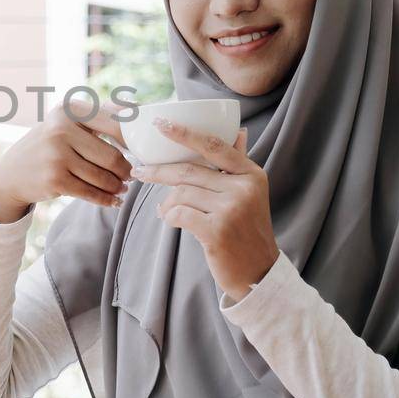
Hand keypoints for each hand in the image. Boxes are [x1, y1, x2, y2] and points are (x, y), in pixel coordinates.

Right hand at [0, 100, 133, 222]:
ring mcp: (57, 156)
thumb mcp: (66, 124)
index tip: (141, 150)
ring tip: (122, 188)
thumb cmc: (49, 146)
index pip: (114, 124)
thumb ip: (98, 117)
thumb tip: (137, 110)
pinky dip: (106, 199)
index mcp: (69, 111)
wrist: (11, 174)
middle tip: (130, 176)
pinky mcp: (55, 180)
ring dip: (117, 187)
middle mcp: (61, 130)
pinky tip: (113, 200)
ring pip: (103, 177)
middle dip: (125, 170)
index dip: (133, 141)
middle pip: (111, 156)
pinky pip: (91, 193)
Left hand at [130, 121, 278, 299]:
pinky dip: (169, 216)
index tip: (160, 125)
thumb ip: (239, 164)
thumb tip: (240, 131)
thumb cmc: (247, 230)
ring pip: (181, 193)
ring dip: (166, 203)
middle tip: (140, 172)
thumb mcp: (250, 194)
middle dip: (159, 172)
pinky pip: (179, 214)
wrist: (258, 272)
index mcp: (251, 174)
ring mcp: (231, 210)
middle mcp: (243, 188)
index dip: (185, 133)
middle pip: (189, 171)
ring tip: (165, 211)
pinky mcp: (217, 231)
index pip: (214, 145)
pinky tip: (171, 221)